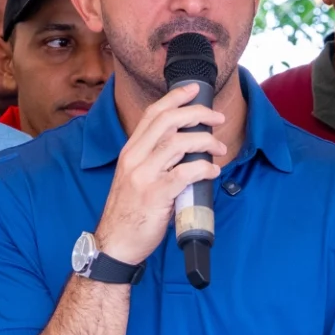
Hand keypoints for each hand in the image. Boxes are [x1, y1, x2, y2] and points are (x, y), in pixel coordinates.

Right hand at [94, 83, 224, 265]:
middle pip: (168, 121)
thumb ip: (154, 162)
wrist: (114, 243)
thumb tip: (186, 153)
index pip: (152, 114)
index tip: (193, 91)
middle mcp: (134, 158)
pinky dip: (203, 169)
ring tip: (219, 148)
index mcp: (130, 151)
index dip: (175, 98)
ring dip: (205, 142)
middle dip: (197, 113)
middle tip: (217, 118)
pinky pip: (185, 173)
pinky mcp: (155, 195)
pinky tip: (212, 172)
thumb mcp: (133, 178)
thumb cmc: (128, 213)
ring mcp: (144, 175)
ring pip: (179, 143)